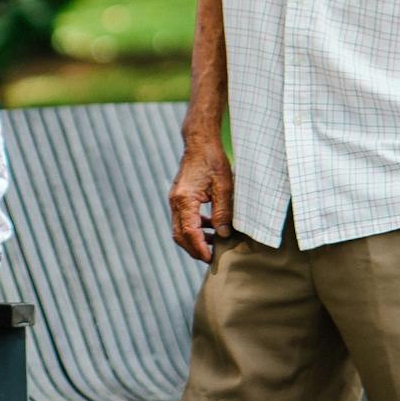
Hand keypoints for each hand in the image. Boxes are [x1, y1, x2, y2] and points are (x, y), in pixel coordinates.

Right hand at [167, 145, 232, 261]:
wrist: (200, 142)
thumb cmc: (212, 160)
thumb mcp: (224, 187)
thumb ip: (223, 212)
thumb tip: (224, 234)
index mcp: (184, 200)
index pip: (189, 232)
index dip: (199, 248)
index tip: (210, 258)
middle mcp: (175, 201)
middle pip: (179, 235)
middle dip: (194, 249)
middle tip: (210, 258)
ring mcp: (175, 199)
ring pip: (179, 228)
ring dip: (194, 240)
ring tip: (213, 245)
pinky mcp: (179, 197)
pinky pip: (182, 219)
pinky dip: (193, 228)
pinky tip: (209, 227)